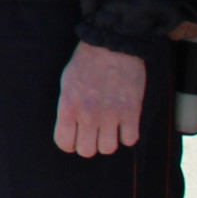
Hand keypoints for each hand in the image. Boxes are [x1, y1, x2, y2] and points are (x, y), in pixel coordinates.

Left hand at [53, 42, 146, 156]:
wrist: (111, 46)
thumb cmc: (86, 63)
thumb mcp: (66, 84)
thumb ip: (68, 109)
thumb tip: (71, 131)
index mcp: (69, 106)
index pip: (64, 143)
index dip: (68, 143)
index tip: (74, 137)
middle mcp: (89, 114)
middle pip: (87, 151)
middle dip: (88, 143)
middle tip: (91, 132)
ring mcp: (111, 115)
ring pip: (108, 148)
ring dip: (107, 140)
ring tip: (108, 127)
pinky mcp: (132, 112)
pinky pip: (130, 140)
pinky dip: (127, 135)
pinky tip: (124, 123)